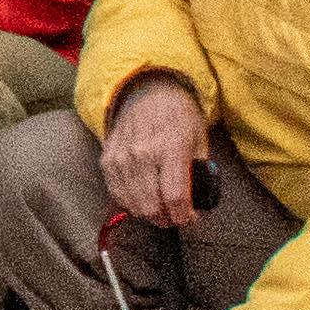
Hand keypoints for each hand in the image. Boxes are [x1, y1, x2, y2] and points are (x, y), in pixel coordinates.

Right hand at [100, 73, 211, 229]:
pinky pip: (116, 192)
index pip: (175, 195)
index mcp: (170, 147)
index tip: (190, 218)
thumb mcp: (199, 138)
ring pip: (133, 203)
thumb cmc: (178, 115)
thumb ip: (200, 169)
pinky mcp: (108, 159)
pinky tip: (142, 199)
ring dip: (149, 213)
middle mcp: (143, 153)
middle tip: (175, 215)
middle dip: (167, 218)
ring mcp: (122, 157)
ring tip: (160, 210)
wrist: (146, 92)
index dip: (184, 215)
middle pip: (152, 205)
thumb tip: (199, 198)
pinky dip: (130, 202)